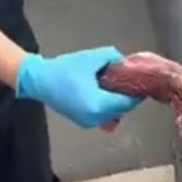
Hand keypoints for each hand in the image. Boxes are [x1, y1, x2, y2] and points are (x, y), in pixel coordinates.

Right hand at [15, 47, 142, 128]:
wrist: (40, 80)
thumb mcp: (92, 58)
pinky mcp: (84, 122)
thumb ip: (113, 58)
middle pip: (122, 110)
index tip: (141, 82)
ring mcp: (89, 123)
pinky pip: (103, 116)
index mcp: (99, 104)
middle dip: (127, 97)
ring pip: (113, 114)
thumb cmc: (65, 69)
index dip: (136, 93)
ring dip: (117, 102)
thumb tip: (125, 63)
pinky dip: (107, 107)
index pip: (127, 102)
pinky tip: (105, 94)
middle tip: (130, 82)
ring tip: (117, 86)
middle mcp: (96, 118)